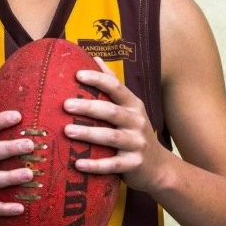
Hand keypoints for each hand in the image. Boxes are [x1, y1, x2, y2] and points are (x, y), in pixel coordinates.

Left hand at [63, 60, 168, 192]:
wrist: (159, 167)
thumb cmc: (135, 132)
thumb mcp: (130, 107)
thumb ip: (113, 85)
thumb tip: (95, 58)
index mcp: (133, 105)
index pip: (116, 87)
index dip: (98, 79)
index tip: (77, 75)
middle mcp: (137, 122)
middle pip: (111, 112)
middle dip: (88, 107)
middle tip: (65, 105)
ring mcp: (137, 144)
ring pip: (111, 137)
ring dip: (88, 134)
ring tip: (67, 130)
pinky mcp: (133, 164)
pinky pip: (113, 165)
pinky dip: (95, 165)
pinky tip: (78, 164)